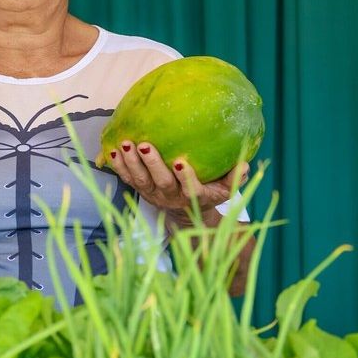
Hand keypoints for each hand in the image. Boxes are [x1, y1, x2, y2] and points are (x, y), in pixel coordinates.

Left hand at [105, 140, 248, 213]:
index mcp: (194, 197)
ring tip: (125, 144)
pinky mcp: (140, 189)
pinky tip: (112, 149)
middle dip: (152, 165)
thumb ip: (234, 178)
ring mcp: (153, 194)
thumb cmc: (208, 194)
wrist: (185, 214)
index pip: (191, 190)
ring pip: (140, 181)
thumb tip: (246, 164)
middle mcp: (171, 197)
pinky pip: (127, 178)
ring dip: (131, 163)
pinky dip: (118, 165)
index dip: (186, 178)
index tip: (181, 162)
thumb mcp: (225, 190)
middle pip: (160, 183)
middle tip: (145, 146)